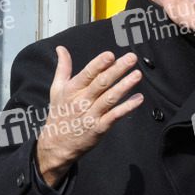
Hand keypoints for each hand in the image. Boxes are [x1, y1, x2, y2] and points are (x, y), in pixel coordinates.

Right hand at [36, 47, 143, 186]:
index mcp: (72, 90)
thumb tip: (61, 49)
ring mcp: (91, 115)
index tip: (110, 55)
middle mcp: (81, 101)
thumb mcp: (56, 89)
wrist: (56, 145)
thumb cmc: (59, 114)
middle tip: (131, 58)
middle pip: (101, 83)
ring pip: (110, 98)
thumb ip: (63, 68)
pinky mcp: (99, 128)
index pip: (87, 74)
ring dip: (124, 86)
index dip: (99, 64)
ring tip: (137, 75)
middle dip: (117, 69)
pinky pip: (115, 116)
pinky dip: (127, 107)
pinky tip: (138, 98)